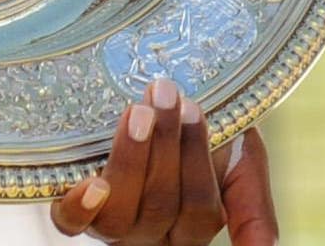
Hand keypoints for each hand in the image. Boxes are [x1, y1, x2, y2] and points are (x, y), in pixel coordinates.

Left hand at [50, 78, 274, 244]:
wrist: (167, 98)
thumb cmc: (211, 131)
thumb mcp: (243, 164)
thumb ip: (253, 209)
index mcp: (191, 228)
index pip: (199, 213)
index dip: (195, 162)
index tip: (194, 106)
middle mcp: (151, 234)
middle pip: (160, 210)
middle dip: (164, 146)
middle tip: (165, 93)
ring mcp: (111, 224)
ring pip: (120, 216)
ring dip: (131, 159)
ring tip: (137, 111)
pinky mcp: (74, 208)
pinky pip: (70, 224)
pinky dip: (80, 208)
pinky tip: (94, 184)